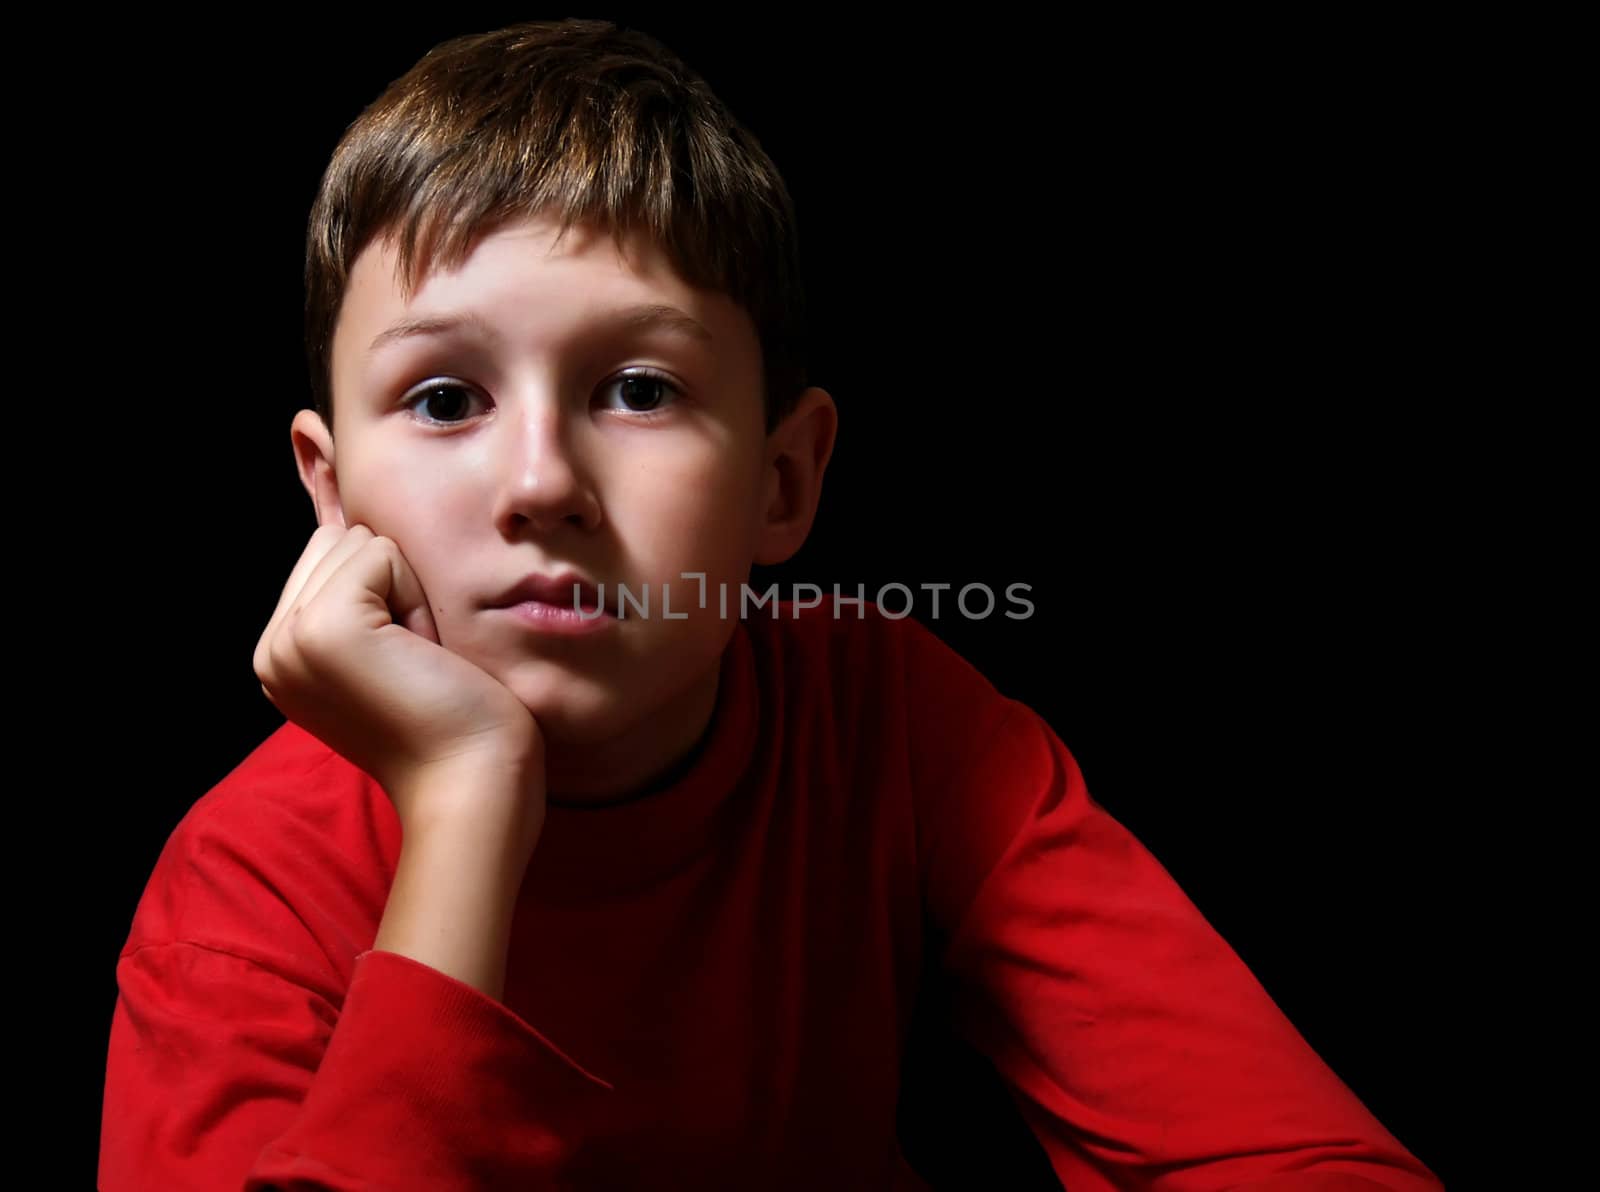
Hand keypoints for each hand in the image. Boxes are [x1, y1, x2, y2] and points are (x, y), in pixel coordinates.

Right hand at [253, 524, 544, 842]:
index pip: (326, 555)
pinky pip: (380, 553)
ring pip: (359, 543)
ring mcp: (289, 639)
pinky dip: (415, 598)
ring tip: (415, 661)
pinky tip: (421, 654)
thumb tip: (349, 519)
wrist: (471, 781)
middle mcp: (271, 648)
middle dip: (393, 587)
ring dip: (406, 593)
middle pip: (338, 541)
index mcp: (280, 655)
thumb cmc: (452, 720)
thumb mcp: (385, 652)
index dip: (385, 593)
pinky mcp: (324, 629)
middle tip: (413, 662)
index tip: (403, 661)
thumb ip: (357, 599)